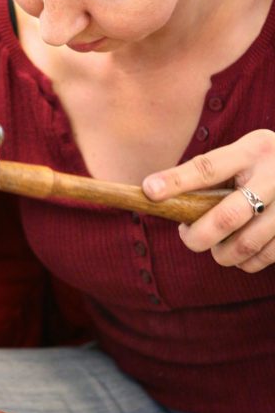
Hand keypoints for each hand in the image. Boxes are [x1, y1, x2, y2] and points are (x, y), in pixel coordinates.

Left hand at [142, 129, 274, 272]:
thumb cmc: (260, 168)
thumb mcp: (241, 158)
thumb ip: (209, 177)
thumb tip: (158, 196)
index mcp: (252, 150)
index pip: (208, 167)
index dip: (176, 181)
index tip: (148, 191)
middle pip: (227, 216)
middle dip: (199, 236)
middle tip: (188, 238)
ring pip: (247, 243)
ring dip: (223, 253)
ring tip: (218, 248)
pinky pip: (267, 256)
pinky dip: (247, 261)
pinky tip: (243, 252)